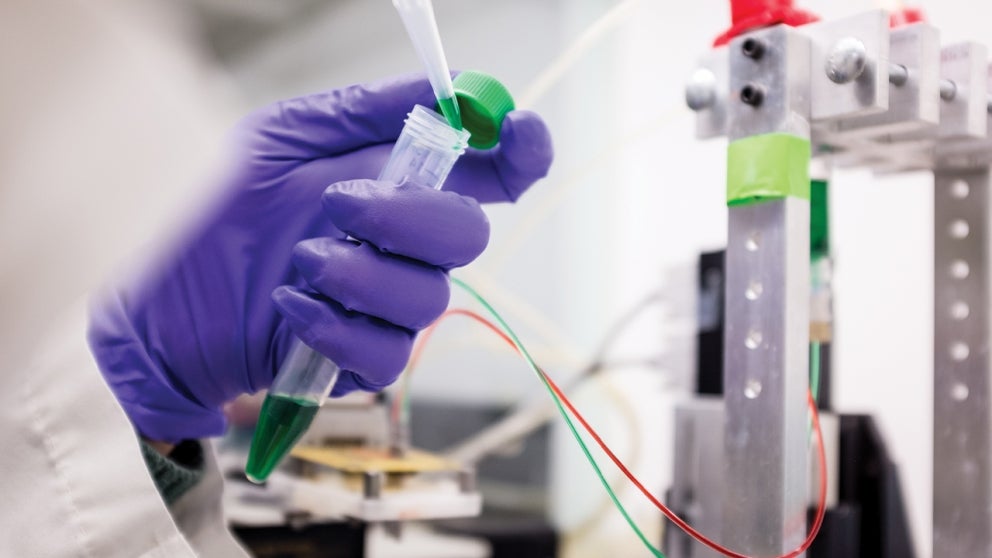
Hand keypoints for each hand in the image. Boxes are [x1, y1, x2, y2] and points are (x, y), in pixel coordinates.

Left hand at [88, 74, 552, 442]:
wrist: (156, 298)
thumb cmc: (213, 209)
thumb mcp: (280, 137)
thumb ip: (364, 112)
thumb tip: (445, 87)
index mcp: (394, 183)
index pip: (486, 171)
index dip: (519, 154)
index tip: (518, 134)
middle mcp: (402, 244)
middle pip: (470, 234)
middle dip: (413, 218)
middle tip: (340, 205)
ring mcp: (384, 302)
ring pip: (429, 298)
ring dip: (359, 274)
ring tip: (297, 263)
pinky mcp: (360, 357)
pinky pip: (389, 352)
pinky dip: (335, 325)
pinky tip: (289, 307)